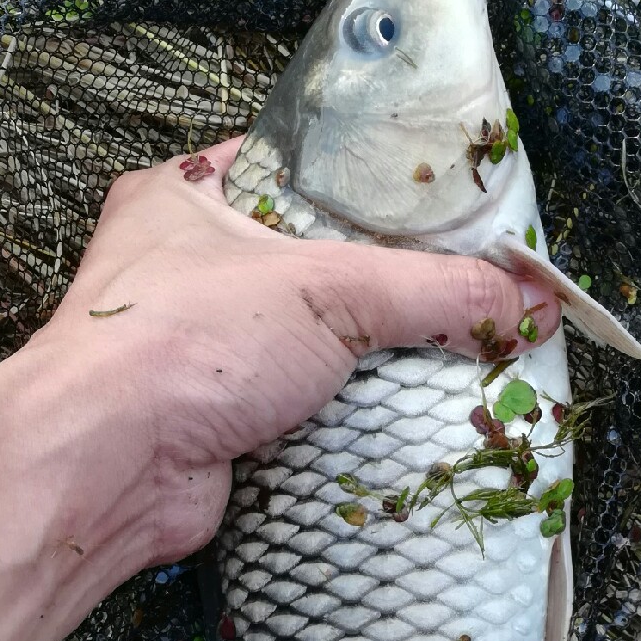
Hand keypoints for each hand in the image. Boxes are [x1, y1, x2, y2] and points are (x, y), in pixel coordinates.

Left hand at [46, 135, 558, 568]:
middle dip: (387, 283)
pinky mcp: (219, 419)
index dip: (379, 187)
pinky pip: (306, 406)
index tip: (450, 206)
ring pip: (314, 341)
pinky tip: (408, 412)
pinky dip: (352, 414)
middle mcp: (188, 265)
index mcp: (190, 193)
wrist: (107, 468)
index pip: (304, 172)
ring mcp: (201, 348)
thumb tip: (533, 300)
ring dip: (373, 356)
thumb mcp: (330, 288)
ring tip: (451, 349)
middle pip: (318, 262)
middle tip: (463, 285)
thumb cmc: (186, 340)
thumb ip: (439, 290)